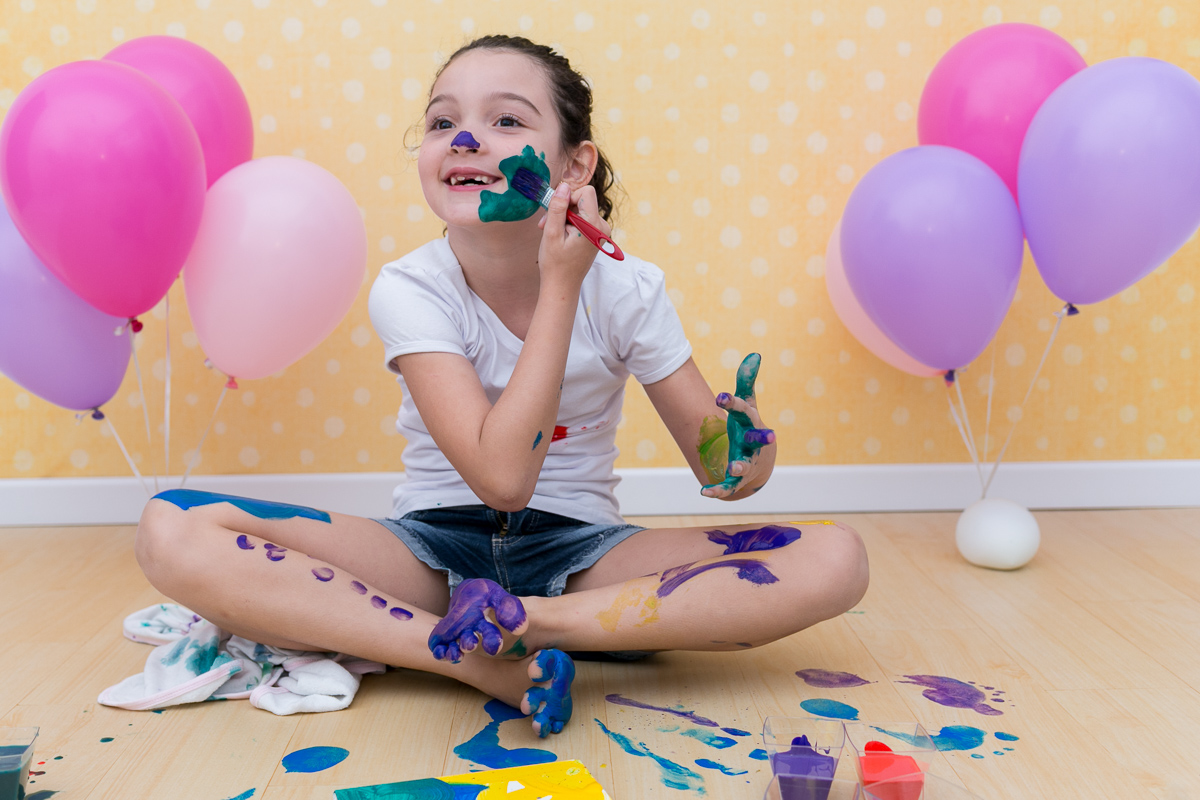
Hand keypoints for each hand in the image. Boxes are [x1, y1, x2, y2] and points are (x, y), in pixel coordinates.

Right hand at [537, 182, 607, 286]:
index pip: (586, 192)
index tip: (557, 211)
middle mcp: (602, 227)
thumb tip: (563, 187)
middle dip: (564, 208)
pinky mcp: (597, 235)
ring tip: (552, 232)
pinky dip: (570, 223)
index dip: (569, 197)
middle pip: (583, 200)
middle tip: (547, 224)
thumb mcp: (552, 233)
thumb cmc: (555, 264)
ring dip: (564, 217)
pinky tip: (560, 236)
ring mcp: (601, 232)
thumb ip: (558, 208)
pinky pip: (583, 219)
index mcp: (594, 226)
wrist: (562, 286)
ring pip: (581, 209)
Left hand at [701, 353, 775, 498]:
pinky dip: (717, 490)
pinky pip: (727, 487)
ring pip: (744, 466)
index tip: (720, 396)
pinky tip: (704, 492)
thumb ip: (746, 382)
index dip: (733, 403)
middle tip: (770, 435)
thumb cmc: (749, 428)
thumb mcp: (748, 406)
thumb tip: (754, 354)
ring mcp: (745, 462)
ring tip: (733, 468)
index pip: (744, 411)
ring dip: (739, 467)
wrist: (760, 465)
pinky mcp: (736, 481)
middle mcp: (751, 444)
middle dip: (763, 437)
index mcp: (751, 423)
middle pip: (757, 440)